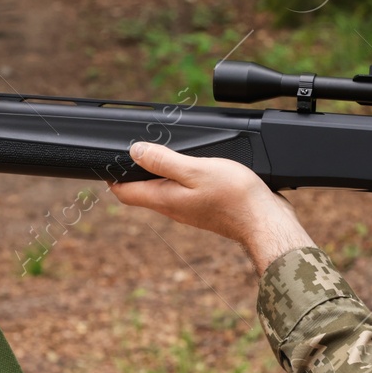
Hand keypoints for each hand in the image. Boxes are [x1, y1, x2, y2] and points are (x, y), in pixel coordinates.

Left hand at [110, 142, 314, 271]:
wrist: (265, 221)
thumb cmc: (234, 197)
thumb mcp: (194, 170)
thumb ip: (163, 161)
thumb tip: (135, 151)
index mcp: (164, 199)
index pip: (124, 193)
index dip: (111, 177)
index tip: (106, 162)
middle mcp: (172, 208)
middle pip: (141, 192)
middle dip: (131, 174)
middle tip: (128, 153)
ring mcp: (188, 210)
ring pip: (162, 192)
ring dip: (155, 175)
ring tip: (155, 155)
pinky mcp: (205, 208)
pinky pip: (182, 193)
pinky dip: (177, 179)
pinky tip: (188, 168)